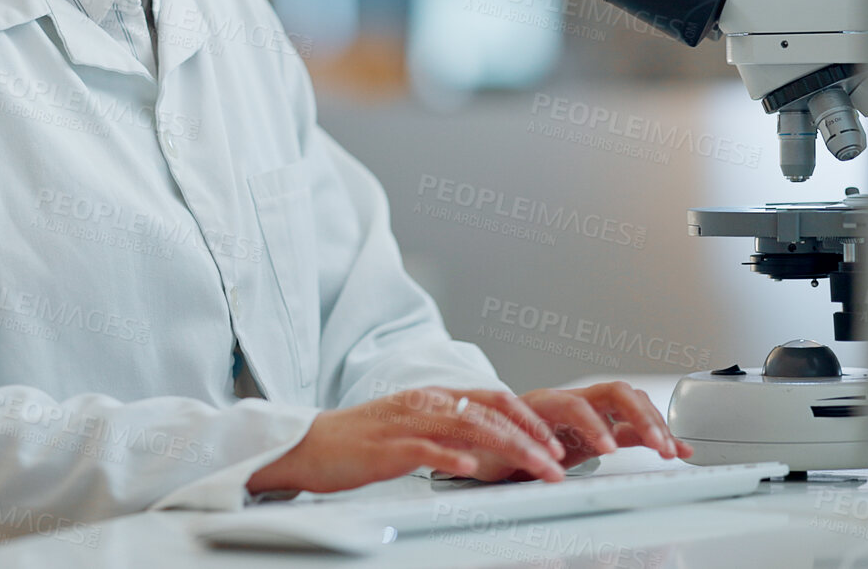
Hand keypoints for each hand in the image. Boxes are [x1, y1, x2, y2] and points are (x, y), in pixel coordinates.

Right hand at [245, 382, 692, 494]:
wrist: (305, 446)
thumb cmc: (358, 445)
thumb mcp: (411, 432)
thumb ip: (449, 435)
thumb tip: (488, 451)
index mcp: (434, 398)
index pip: (493, 398)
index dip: (529, 418)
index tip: (559, 442)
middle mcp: (425, 403)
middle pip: (490, 410)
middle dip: (532, 435)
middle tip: (562, 460)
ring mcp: (405, 423)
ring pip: (468, 427)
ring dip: (509, 448)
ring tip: (539, 468)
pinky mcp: (384, 448)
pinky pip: (424, 448)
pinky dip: (452, 457)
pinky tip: (473, 469)